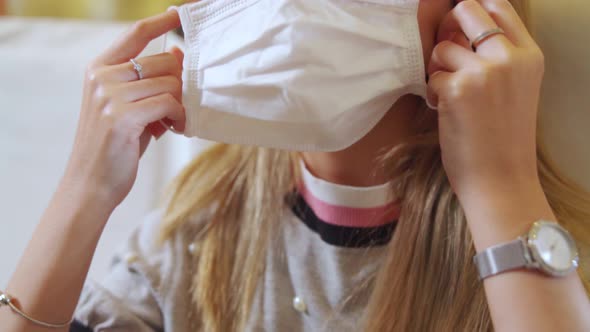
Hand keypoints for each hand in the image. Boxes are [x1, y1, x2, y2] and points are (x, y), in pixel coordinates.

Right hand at [63, 10, 184, 210]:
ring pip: (169, 83)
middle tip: (177, 107)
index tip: (180, 12)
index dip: (161, 20)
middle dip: (179, 84)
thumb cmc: (114, 145)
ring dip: (180, 105)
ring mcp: (110, 95)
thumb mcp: (130, 106)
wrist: (91, 183)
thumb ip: (149, 80)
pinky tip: (174, 129)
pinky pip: (169, 103)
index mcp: (100, 69)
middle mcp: (102, 76)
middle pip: (163, 61)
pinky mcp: (122, 116)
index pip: (135, 33)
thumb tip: (177, 52)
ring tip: (173, 122)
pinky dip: (179, 117)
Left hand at [427, 0, 544, 204]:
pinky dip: (432, 93)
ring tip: (450, 97)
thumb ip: (497, 57)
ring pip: (442, 48)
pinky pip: (431, 76)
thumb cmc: (503, 139)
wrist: (501, 180)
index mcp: (529, 55)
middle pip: (466, 10)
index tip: (460, 32)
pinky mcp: (457, 89)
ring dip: (438, 70)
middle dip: (448, 30)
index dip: (471, 13)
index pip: (498, 7)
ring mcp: (483, 72)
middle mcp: (509, 57)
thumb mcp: (516, 88)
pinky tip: (446, 113)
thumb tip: (456, 31)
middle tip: (447, 59)